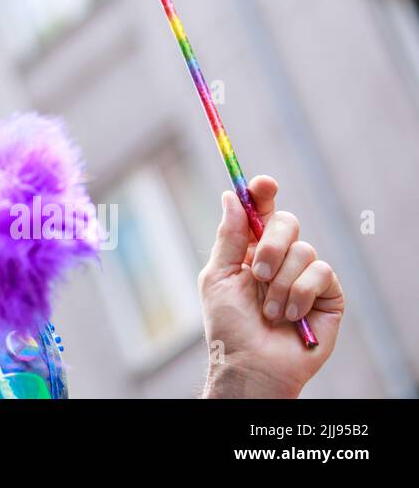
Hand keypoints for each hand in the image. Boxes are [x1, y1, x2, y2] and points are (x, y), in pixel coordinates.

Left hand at [197, 175, 343, 397]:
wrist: (252, 363)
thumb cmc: (230, 324)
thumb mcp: (219, 276)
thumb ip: (229, 236)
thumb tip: (232, 195)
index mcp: (252, 249)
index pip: (262, 211)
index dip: (263, 193)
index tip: (263, 184)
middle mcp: (281, 257)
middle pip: (288, 221)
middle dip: (270, 246)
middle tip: (255, 274)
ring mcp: (306, 274)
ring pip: (303, 249)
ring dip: (279, 282)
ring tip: (269, 310)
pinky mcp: (328, 294)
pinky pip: (321, 272)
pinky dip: (299, 293)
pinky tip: (290, 316)